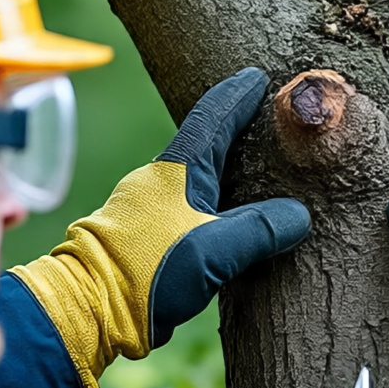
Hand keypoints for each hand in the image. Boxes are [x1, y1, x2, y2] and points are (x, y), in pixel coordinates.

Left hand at [12, 68, 310, 387]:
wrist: (89, 309)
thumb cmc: (145, 269)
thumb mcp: (212, 250)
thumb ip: (258, 230)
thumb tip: (299, 216)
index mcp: (175, 170)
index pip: (212, 117)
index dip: (238, 96)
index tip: (259, 78)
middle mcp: (161, 182)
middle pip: (207, 145)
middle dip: (238, 133)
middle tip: (273, 124)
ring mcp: (152, 210)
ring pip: (200, 181)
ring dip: (230, 174)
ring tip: (266, 175)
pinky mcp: (151, 238)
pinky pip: (194, 211)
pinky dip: (220, 207)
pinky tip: (237, 222)